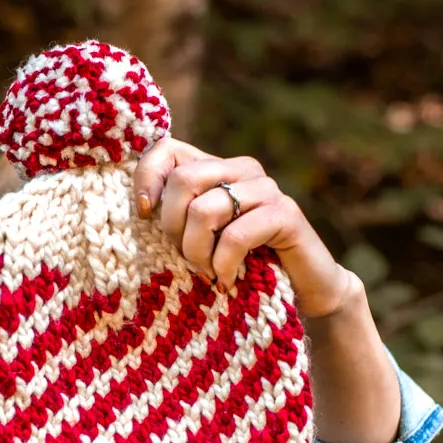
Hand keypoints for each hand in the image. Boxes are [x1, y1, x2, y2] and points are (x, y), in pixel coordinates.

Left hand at [133, 137, 356, 318]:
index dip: (147, 180)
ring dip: (197, 253)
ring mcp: (265, 189)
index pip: (167, 149)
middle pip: (183, 179)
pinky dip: (224, 265)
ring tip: (208, 273)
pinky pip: (235, 236)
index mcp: (215, 169)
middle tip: (187, 257)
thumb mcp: (197, 241)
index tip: (146, 218)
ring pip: (205, 210)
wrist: (303, 292)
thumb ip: (173, 219)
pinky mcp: (285, 214)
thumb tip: (140, 208)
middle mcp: (241, 169)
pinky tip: (228, 280)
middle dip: (174, 227)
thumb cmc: (240, 267)